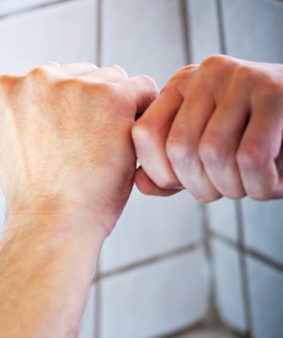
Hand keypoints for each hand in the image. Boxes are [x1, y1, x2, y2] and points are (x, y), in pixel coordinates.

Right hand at [0, 62, 157, 234]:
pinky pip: (142, 89)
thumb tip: (31, 105)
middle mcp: (38, 78)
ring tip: (106, 146)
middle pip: (80, 74)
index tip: (69, 131)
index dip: (64, 106)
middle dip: (89, 103)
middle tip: (89, 143)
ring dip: (116, 107)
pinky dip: (143, 112)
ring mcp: (76, 85)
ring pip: (112, 80)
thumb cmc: (34, 193)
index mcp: (8, 87)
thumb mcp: (4, 145)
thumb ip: (17, 115)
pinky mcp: (113, 97)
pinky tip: (128, 140)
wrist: (52, 219)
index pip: (49, 78)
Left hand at [132, 54, 282, 200]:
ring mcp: (240, 77)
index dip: (161, 173)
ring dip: (232, 188)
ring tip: (253, 187)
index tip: (187, 186)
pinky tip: (274, 185)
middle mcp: (205, 74)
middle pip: (178, 147)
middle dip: (200, 187)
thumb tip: (141, 184)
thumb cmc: (255, 137)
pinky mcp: (275, 91)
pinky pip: (251, 155)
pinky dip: (260, 184)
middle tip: (228, 191)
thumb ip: (170, 170)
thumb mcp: (204, 150)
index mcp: (180, 86)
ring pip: (213, 152)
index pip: (144, 134)